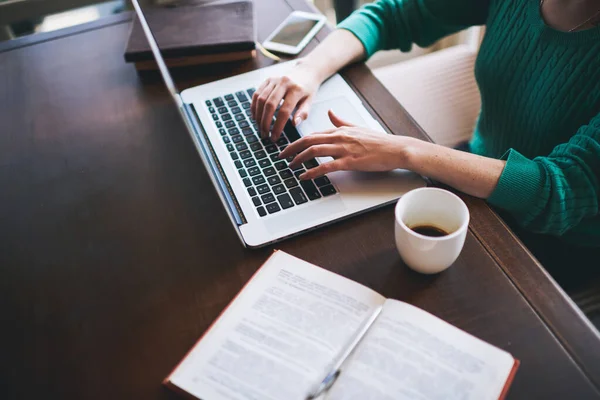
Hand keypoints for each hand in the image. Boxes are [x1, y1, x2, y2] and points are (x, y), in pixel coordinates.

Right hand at [251, 61, 321, 140]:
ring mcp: (274, 79)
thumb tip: (294, 124)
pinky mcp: (267, 79)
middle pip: (270, 105)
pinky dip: (254, 106)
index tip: (274, 137)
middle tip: (264, 135)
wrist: (305, 71)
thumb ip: (303, 113)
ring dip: (258, 116)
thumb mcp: (310, 101)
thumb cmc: (308, 90)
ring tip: (259, 127)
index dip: (278, 126)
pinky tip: (255, 117)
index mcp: (296, 89)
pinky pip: (257, 94)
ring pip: (261, 99)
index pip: (284, 111)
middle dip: (265, 122)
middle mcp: (284, 82)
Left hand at [279, 110, 410, 179]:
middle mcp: (339, 137)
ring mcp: (344, 149)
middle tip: (281, 156)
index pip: (313, 134)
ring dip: (298, 159)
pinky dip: (312, 171)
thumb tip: (330, 112)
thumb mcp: (357, 127)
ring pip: (314, 151)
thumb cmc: (378, 141)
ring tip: (290, 166)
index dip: (297, 141)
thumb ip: (341, 121)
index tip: (288, 148)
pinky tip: (304, 176)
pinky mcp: (350, 161)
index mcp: (340, 130)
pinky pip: (326, 166)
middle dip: (291, 148)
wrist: (395, 149)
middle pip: (308, 140)